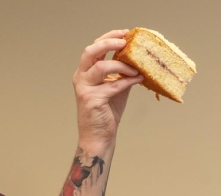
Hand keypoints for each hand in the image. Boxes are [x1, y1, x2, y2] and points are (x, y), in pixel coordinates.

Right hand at [73, 30, 142, 146]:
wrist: (99, 137)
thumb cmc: (106, 113)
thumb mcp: (116, 89)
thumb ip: (122, 74)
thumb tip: (138, 60)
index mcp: (85, 72)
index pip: (94, 48)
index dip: (109, 37)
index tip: (125, 33)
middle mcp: (81, 78)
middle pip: (91, 52)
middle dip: (109, 42)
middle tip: (125, 41)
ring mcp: (85, 89)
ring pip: (101, 67)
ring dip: (122, 65)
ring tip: (136, 69)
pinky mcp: (92, 100)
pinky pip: (112, 85)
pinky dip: (127, 81)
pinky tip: (138, 79)